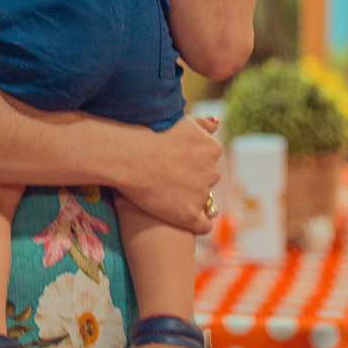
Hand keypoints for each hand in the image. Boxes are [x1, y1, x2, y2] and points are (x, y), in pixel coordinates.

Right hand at [114, 114, 221, 233]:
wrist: (129, 157)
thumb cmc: (152, 135)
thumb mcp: (183, 121)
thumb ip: (203, 123)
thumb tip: (217, 124)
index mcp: (213, 149)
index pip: (209, 159)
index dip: (191, 161)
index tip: (174, 161)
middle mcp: (212, 173)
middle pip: (207, 179)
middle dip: (192, 180)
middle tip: (168, 177)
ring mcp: (202, 195)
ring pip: (203, 201)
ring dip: (190, 199)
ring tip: (166, 194)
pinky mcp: (189, 215)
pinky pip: (203, 225)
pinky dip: (196, 223)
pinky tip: (182, 218)